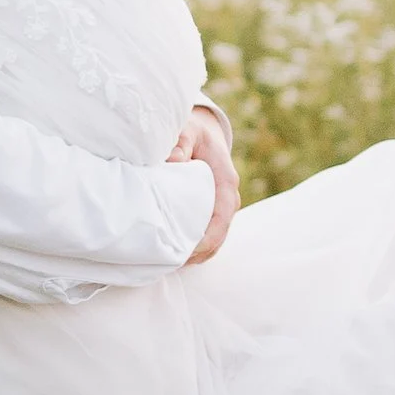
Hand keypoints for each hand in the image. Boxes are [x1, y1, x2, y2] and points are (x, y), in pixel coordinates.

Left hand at [174, 103, 240, 264]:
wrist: (203, 130)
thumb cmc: (192, 131)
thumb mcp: (186, 130)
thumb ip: (180, 143)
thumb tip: (173, 162)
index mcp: (225, 182)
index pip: (221, 219)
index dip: (205, 240)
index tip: (184, 252)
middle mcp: (227, 199)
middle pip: (218, 238)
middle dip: (196, 254)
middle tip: (166, 264)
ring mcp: (221, 208)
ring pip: (213, 242)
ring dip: (194, 255)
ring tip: (166, 264)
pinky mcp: (211, 213)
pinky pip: (206, 237)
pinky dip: (192, 249)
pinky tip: (171, 255)